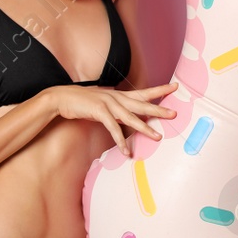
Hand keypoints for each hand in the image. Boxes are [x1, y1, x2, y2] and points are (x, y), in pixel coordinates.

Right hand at [49, 81, 178, 156]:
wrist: (62, 97)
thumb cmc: (84, 102)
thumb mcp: (105, 103)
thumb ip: (118, 109)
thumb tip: (129, 116)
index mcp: (120, 95)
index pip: (144, 92)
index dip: (160, 90)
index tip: (175, 86)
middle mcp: (117, 97)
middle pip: (142, 104)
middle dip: (159, 110)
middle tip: (175, 114)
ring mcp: (108, 103)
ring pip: (131, 117)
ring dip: (144, 128)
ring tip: (158, 137)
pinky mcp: (98, 111)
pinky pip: (112, 128)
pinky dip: (120, 140)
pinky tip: (126, 151)